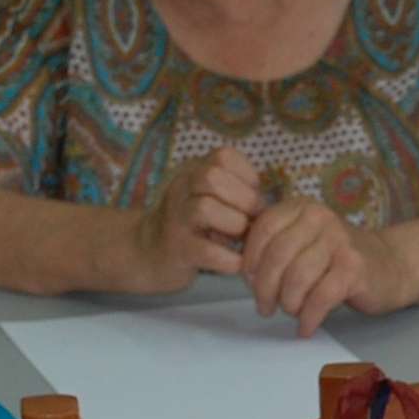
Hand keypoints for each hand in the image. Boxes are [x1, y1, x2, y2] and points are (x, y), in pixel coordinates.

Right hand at [131, 148, 258, 294]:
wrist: (147, 253)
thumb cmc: (193, 225)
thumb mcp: (210, 198)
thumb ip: (237, 194)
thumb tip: (271, 204)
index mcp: (193, 172)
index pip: (223, 156)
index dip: (245, 174)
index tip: (252, 194)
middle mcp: (181, 190)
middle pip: (212, 177)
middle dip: (243, 198)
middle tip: (251, 219)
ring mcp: (176, 220)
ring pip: (205, 208)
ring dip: (234, 224)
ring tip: (240, 238)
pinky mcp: (176, 250)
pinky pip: (205, 251)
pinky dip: (228, 258)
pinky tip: (236, 262)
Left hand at [239, 198, 417, 335]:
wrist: (391, 265)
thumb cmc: (336, 258)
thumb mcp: (303, 242)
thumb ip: (274, 247)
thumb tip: (241, 272)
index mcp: (301, 208)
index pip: (262, 230)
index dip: (250, 260)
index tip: (249, 282)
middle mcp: (320, 218)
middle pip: (277, 256)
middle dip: (264, 288)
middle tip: (265, 307)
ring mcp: (339, 242)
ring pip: (296, 279)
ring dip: (288, 304)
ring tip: (291, 312)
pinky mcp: (354, 268)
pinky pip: (320, 298)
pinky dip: (308, 318)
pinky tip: (305, 327)